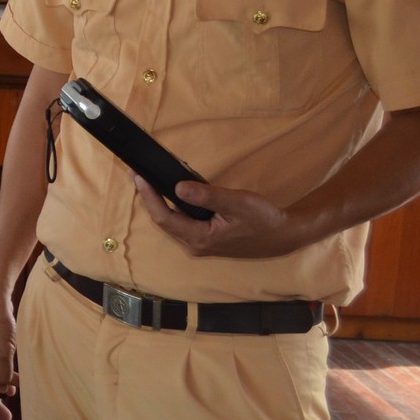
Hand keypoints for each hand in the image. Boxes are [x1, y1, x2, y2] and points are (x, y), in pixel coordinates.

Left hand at [131, 176, 307, 258]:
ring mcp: (199, 243)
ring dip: (158, 201)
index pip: (163, 217)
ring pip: (171, 222)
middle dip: (148, 197)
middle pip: (162, 220)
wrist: (284, 235)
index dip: (148, 196)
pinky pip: (181, 222)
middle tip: (135, 174)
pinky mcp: (205, 238)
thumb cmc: (264, 220)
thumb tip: (178, 187)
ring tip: (146, 181)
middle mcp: (195, 244)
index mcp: (200, 238)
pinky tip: (168, 193)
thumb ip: (207, 196)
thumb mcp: (236, 203)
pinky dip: (172, 207)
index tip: (137, 177)